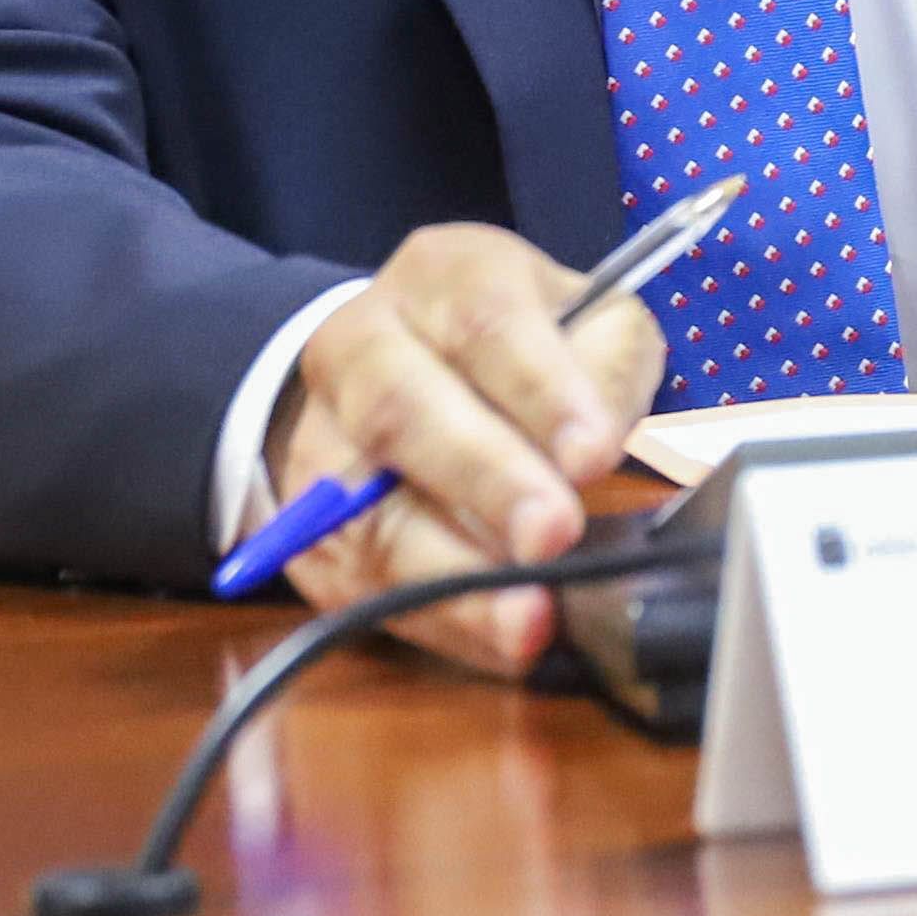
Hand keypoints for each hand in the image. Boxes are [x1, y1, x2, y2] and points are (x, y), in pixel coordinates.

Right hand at [259, 222, 663, 675]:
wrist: (399, 365)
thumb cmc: (522, 345)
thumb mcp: (584, 319)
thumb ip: (606, 362)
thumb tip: (599, 442)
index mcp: (441, 276)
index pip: (487, 322)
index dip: (541, 389)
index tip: (593, 453)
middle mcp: (363, 346)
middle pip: (405, 409)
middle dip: (484, 478)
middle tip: (552, 533)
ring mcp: (322, 437)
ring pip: (366, 509)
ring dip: (451, 574)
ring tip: (526, 618)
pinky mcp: (310, 528)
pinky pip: (363, 582)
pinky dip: (440, 618)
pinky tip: (499, 639)